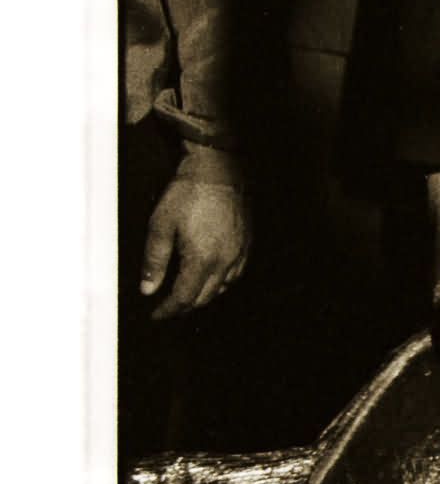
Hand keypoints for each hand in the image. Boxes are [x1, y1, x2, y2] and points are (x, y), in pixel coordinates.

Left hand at [140, 163, 249, 318]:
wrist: (218, 169)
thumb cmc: (189, 192)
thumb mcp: (160, 225)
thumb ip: (154, 261)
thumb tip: (148, 289)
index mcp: (201, 259)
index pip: (184, 298)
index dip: (168, 310)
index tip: (156, 314)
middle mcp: (224, 261)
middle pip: (203, 298)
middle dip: (184, 307)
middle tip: (168, 307)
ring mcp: (238, 253)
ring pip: (221, 289)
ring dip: (202, 296)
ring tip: (187, 294)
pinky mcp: (246, 243)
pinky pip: (235, 274)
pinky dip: (221, 282)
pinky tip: (212, 277)